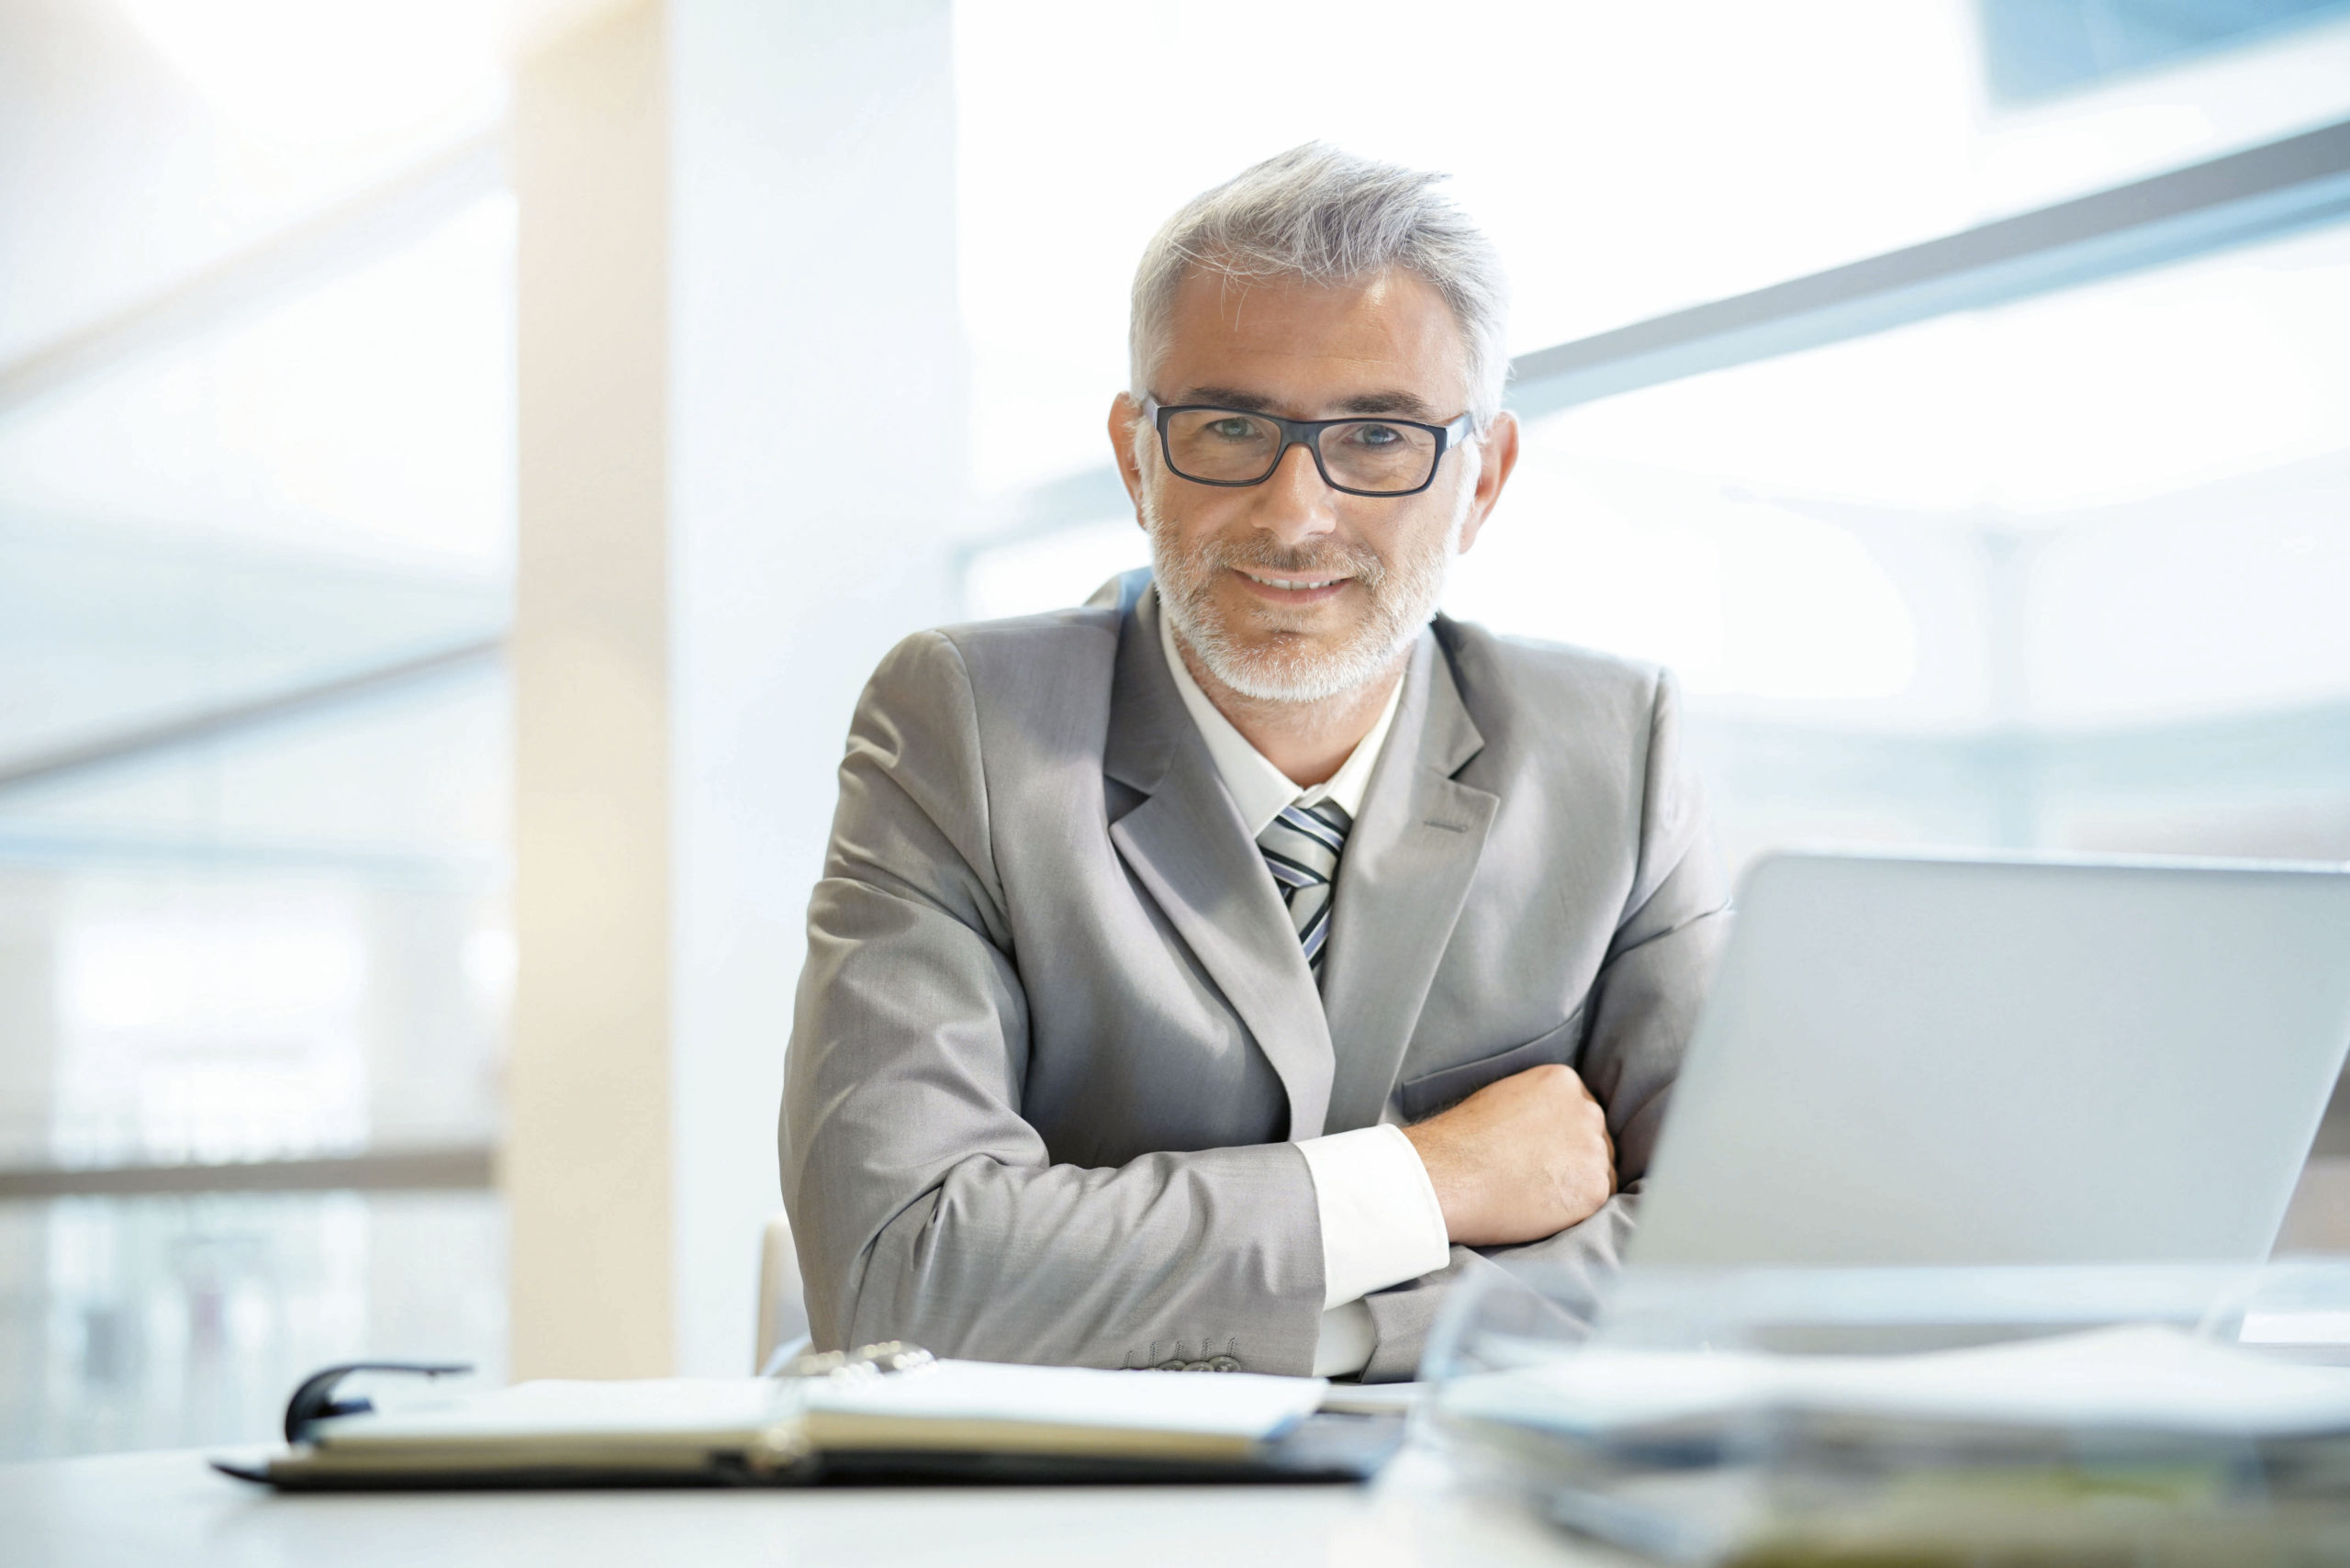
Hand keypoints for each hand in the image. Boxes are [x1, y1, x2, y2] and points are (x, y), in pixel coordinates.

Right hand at [1400, 1064, 1615, 1246]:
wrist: (1448, 1174)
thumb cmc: (1461, 1139)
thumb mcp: (1503, 1098)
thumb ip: (1537, 1106)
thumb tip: (1548, 1128)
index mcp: (1563, 1082)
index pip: (1579, 1112)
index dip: (1563, 1138)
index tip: (1545, 1155)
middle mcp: (1587, 1110)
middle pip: (1595, 1140)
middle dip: (1574, 1160)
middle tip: (1541, 1179)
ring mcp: (1593, 1149)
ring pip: (1599, 1172)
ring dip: (1576, 1185)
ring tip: (1536, 1196)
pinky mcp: (1593, 1189)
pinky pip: (1595, 1203)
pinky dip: (1574, 1211)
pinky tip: (1542, 1209)